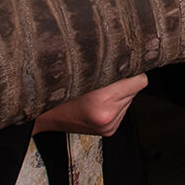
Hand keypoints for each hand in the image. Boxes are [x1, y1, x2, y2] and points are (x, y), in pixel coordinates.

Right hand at [32, 74, 147, 136]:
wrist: (45, 115)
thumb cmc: (61, 88)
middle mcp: (108, 114)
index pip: (139, 81)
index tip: (127, 64)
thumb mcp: (82, 70)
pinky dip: (115, 104)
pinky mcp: (109, 130)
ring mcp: (109, 125)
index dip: (133, 70)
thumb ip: (107, 64)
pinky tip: (98, 102)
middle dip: (124, 82)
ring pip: (129, 99)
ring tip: (98, 91)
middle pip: (135, 90)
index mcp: (103, 98)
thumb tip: (132, 54)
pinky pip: (123, 110)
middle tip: (105, 78)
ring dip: (119, 94)